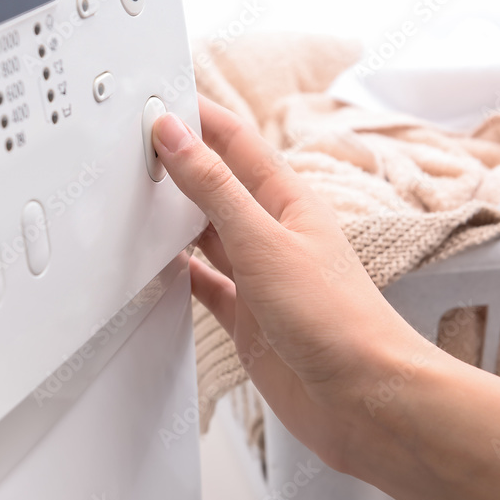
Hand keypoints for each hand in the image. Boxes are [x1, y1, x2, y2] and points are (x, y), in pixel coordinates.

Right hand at [153, 96, 420, 468]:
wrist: (364, 399)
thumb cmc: (337, 319)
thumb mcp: (264, 241)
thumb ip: (214, 189)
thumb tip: (176, 137)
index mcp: (287, 201)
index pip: (235, 142)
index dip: (198, 118)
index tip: (157, 100)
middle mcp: (272, 234)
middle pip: (217, 184)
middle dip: (180, 162)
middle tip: (135, 144)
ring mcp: (259, 276)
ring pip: (206, 233)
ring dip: (175, 216)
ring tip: (136, 195)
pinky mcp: (247, 316)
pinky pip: (204, 283)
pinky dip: (179, 273)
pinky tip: (158, 267)